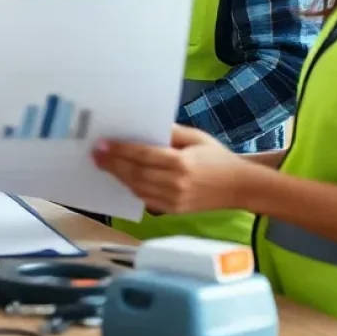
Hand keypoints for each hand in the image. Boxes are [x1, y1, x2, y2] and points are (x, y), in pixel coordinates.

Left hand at [91, 125, 254, 213]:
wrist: (241, 187)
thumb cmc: (217, 157)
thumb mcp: (195, 138)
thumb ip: (170, 132)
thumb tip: (143, 125)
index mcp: (180, 162)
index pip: (142, 156)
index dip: (119, 151)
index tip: (102, 145)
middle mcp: (175, 183)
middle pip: (135, 173)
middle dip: (112, 164)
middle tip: (95, 155)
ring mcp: (174, 200)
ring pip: (137, 188)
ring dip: (119, 176)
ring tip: (104, 165)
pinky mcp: (174, 210)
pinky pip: (146, 199)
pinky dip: (132, 188)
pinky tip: (123, 178)